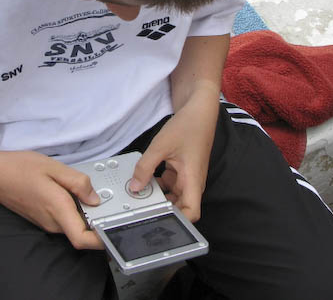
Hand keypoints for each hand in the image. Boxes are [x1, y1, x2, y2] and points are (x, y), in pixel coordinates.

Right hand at [0, 151, 103, 249]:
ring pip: (73, 223)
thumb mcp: (54, 167)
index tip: (112, 227)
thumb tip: (95, 198)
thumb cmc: (19, 168)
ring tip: (81, 188)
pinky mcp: (42, 218)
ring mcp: (46, 222)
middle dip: (95, 217)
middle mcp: (52, 221)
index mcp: (57, 209)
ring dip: (82, 211)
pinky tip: (67, 189)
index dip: (100, 239)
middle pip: (81, 230)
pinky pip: (63, 218)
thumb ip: (78, 183)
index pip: (82, 239)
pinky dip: (71, 208)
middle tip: (101, 195)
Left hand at [128, 98, 217, 221]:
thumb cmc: (188, 126)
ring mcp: (187, 176)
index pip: (191, 212)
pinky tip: (146, 180)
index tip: (160, 221)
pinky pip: (170, 184)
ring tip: (142, 195)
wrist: (198, 110)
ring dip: (159, 196)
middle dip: (162, 209)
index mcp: (193, 180)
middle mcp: (192, 182)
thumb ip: (145, 168)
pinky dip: (158, 184)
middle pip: (179, 207)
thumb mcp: (160, 146)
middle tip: (143, 209)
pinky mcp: (182, 170)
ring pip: (173, 195)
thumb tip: (134, 186)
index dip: (178, 221)